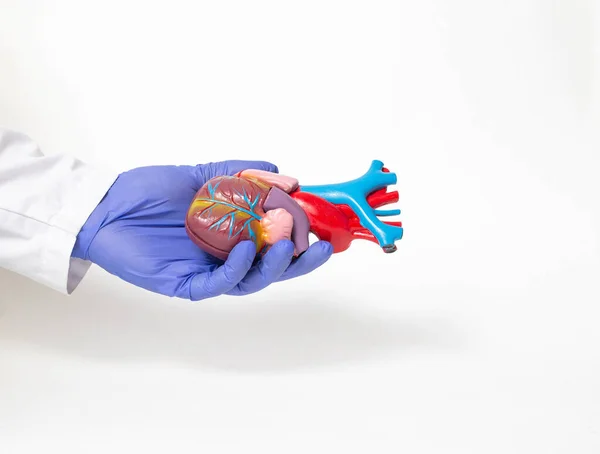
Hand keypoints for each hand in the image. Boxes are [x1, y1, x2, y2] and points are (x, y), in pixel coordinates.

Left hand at [72, 161, 332, 299]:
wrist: (104, 205)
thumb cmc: (148, 192)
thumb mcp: (200, 174)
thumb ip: (240, 172)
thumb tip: (282, 169)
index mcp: (231, 233)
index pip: (273, 238)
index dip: (300, 233)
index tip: (322, 221)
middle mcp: (224, 256)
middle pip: (271, 267)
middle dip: (300, 259)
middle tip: (323, 247)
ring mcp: (206, 272)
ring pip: (250, 280)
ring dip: (273, 266)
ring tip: (288, 246)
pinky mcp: (185, 284)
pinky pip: (218, 284)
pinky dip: (237, 270)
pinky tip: (247, 249)